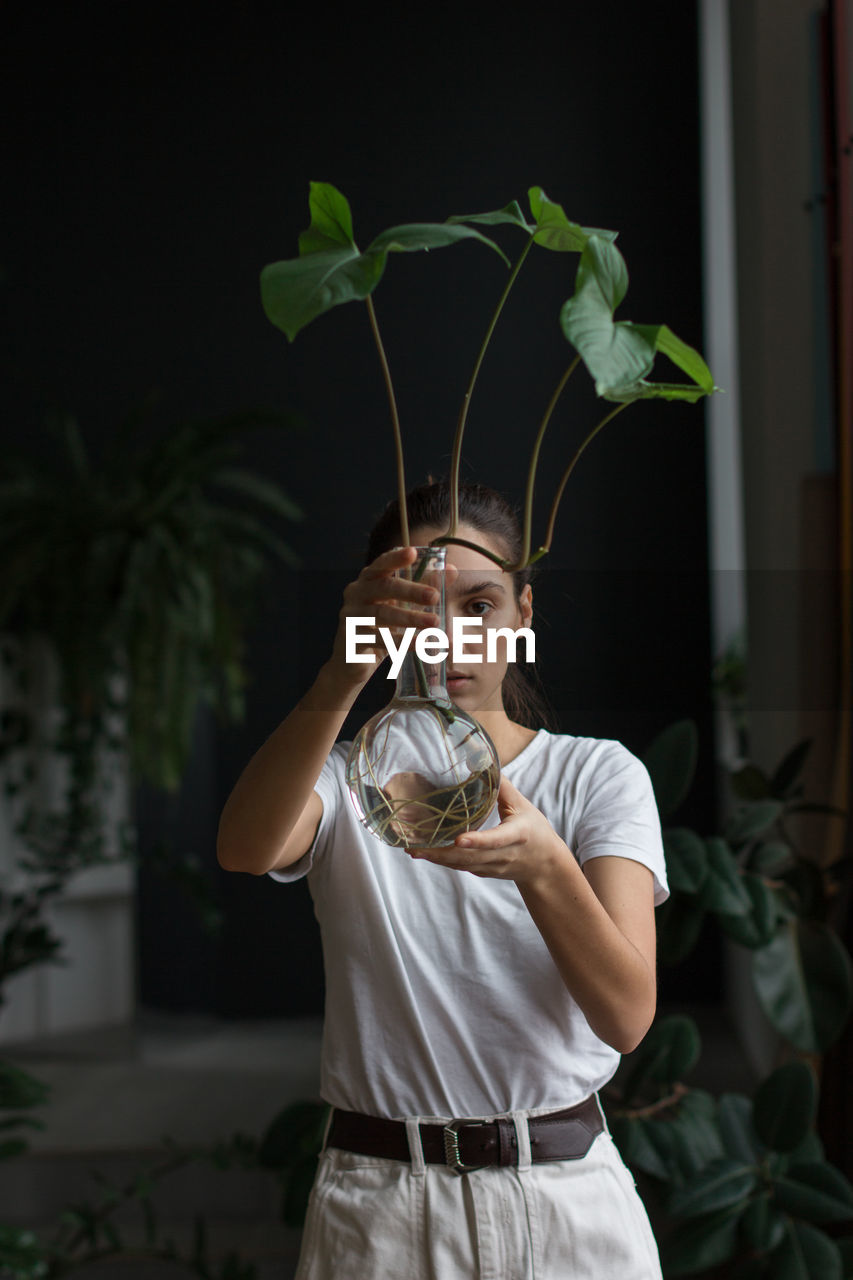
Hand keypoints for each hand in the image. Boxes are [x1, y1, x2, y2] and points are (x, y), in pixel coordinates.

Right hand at [327, 546, 455, 690]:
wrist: (352, 659)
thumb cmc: (380, 624)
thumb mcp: (400, 603)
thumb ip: (424, 585)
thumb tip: (451, 570)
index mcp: (368, 579)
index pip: (381, 564)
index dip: (396, 558)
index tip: (413, 552)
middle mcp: (356, 593)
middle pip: (384, 587)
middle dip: (411, 591)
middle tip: (434, 596)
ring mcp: (351, 616)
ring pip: (382, 614)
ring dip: (410, 618)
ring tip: (434, 622)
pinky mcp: (352, 639)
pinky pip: (380, 639)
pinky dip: (403, 642)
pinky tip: (422, 644)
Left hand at [408, 774, 569, 886]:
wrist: (545, 866)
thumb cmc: (535, 830)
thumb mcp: (523, 805)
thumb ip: (502, 787)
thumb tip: (482, 762)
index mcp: (517, 835)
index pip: (496, 839)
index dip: (478, 840)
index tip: (459, 839)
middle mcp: (504, 855)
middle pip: (471, 856)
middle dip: (442, 853)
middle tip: (416, 847)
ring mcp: (493, 867)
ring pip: (462, 865)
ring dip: (437, 859)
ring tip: (413, 850)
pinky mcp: (485, 872)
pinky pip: (462, 867)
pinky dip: (443, 861)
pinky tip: (426, 853)